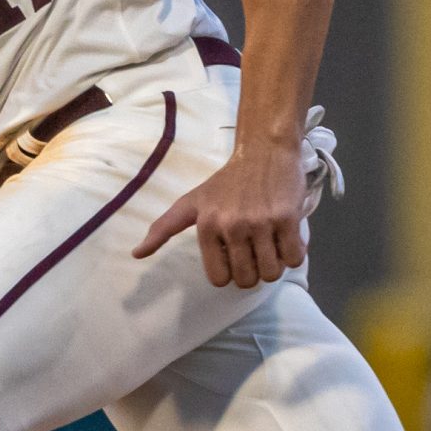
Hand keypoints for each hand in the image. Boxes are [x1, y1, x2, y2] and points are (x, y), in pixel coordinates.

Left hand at [131, 138, 306, 287]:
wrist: (264, 150)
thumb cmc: (227, 181)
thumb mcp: (191, 203)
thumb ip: (163, 229)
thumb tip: (136, 254)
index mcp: (207, 225)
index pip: (219, 279)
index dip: (230, 273)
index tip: (234, 254)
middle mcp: (232, 225)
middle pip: (247, 280)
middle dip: (253, 271)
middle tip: (255, 250)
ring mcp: (261, 223)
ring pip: (271, 273)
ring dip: (274, 265)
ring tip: (271, 244)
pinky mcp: (287, 218)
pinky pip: (294, 259)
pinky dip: (294, 255)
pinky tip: (286, 238)